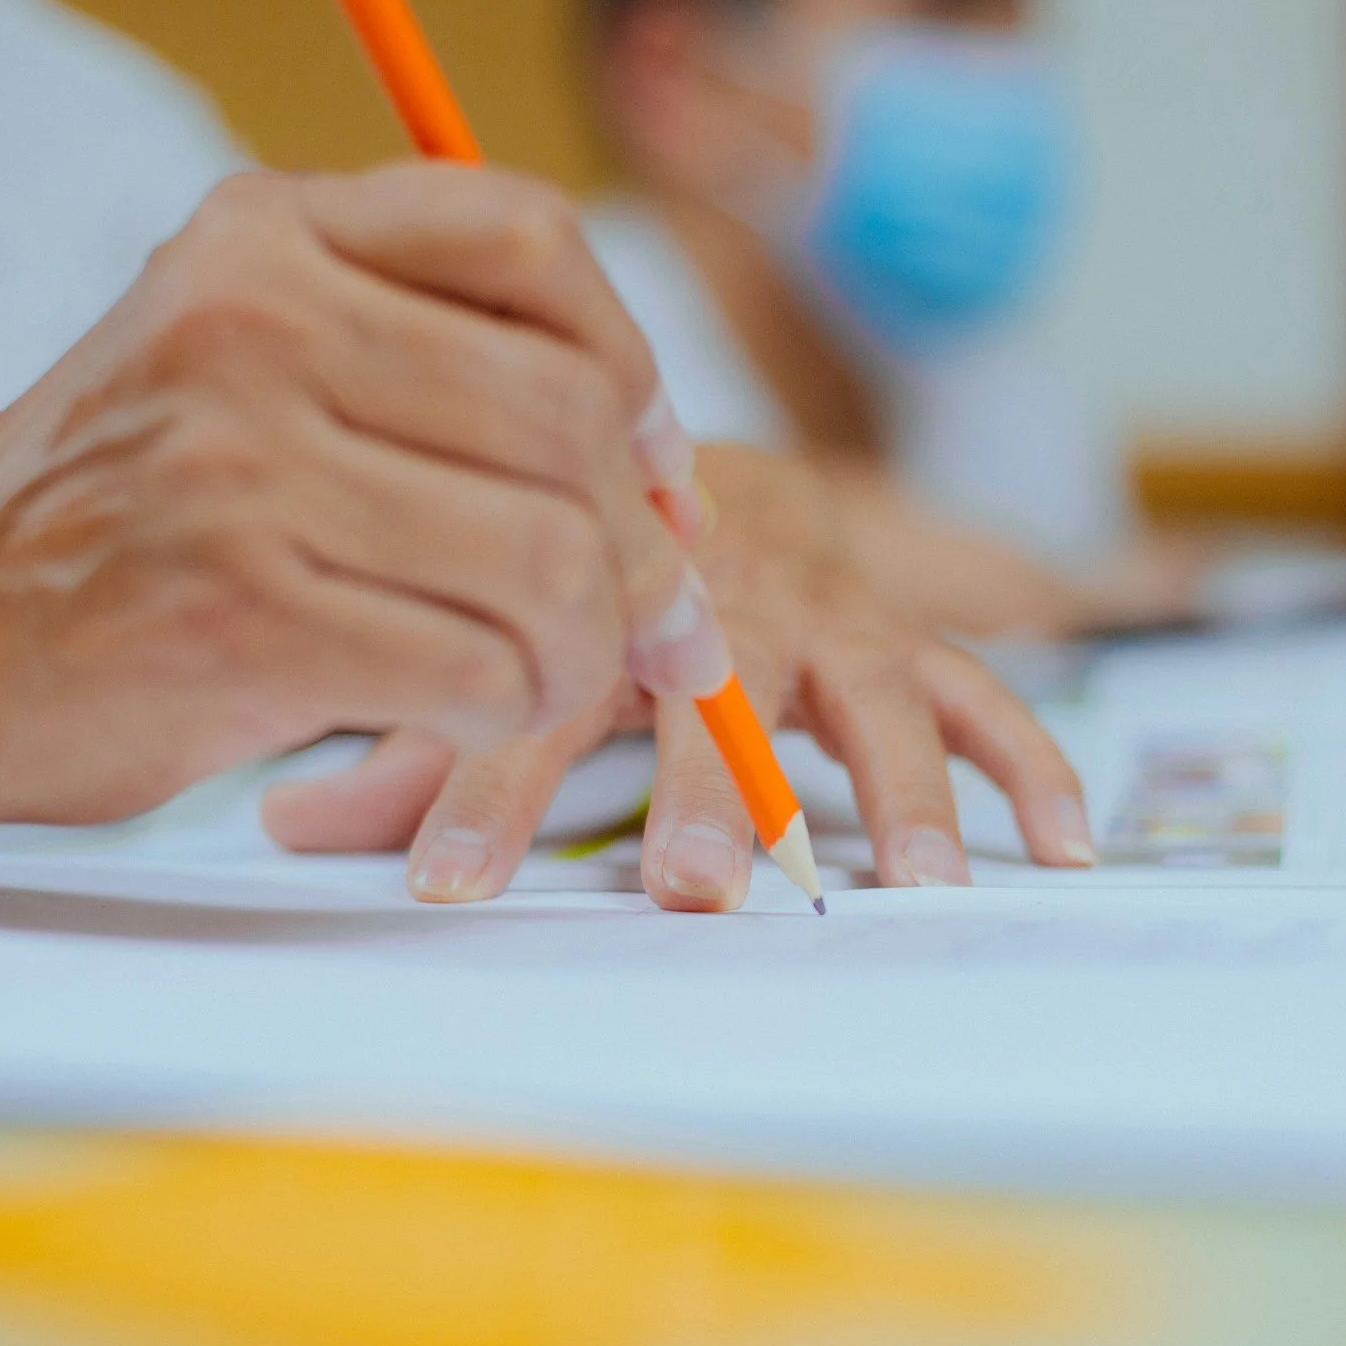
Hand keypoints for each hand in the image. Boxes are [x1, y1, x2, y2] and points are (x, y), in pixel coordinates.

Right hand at [0, 165, 728, 909]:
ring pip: (547, 553)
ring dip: (591, 650)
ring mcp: (240, 466)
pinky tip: (477, 722)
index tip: (654, 470)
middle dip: (645, 545)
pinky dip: (515, 713)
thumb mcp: (231, 372)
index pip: (529, 238)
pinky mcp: (240, 615)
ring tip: (562, 685)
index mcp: (263, 235)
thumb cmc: (105, 533)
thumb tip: (657, 465)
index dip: (633, 364)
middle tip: (659, 626)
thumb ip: (410, 366)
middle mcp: (252, 322)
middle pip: (567, 412)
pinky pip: (478, 666)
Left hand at [260, 445, 1099, 908]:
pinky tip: (1062, 848)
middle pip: (724, 683)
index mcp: (601, 584)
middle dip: (711, 786)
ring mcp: (828, 603)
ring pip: (873, 686)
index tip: (446, 886)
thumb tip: (283, 816)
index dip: (485, 782)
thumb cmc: (572, 566)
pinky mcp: (901, 627)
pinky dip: (1027, 765)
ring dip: (896, 786)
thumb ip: (406, 736)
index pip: (533, 682)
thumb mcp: (486, 637)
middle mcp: (724, 585)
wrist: (671, 458)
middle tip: (695, 886)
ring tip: (905, 886)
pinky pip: (981, 691)